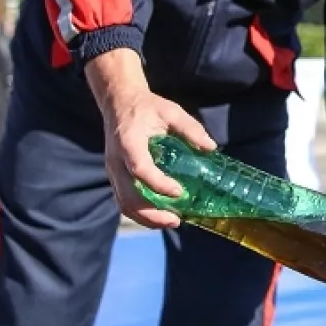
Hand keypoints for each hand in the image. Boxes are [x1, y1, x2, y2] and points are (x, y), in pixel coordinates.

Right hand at [87, 49, 215, 228]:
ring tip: (172, 222)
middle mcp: (116, 161)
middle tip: (177, 220)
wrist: (119, 103)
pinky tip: (161, 215)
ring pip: (124, 204)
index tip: (179, 191)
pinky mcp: (116, 177)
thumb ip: (190, 128)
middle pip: (128, 196)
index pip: (140, 169)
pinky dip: (141, 213)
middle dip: (152, 214)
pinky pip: (124, 201)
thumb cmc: (147, 107)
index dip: (158, 184)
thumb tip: (211, 148)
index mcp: (128, 142)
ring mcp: (113, 171)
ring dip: (146, 219)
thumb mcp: (171, 111)